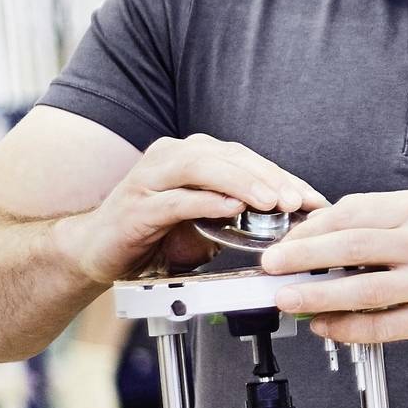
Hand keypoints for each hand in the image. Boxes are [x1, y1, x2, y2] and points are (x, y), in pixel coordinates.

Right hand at [52, 134, 328, 285]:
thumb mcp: (204, 224)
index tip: (313, 198)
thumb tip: (288, 222)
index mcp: (192, 156)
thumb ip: (238, 215)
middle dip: (269, 178)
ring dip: (242, 183)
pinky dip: (206, 202)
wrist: (94, 251)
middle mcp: (172, 157)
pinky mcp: (136, 206)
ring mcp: (151, 178)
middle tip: (298, 199)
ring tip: (270, 202)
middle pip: (230, 156)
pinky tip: (230, 210)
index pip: (246, 159)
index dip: (283, 177)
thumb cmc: (151, 235)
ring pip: (204, 168)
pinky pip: (176, 199)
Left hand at [262, 189, 407, 345]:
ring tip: (288, 299)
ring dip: (319, 295)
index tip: (287, 239)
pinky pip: (385, 326)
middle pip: (353, 245)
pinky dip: (350, 328)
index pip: (355, 212)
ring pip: (365, 289)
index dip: (313, 227)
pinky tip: (327, 326)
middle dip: (304, 256)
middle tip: (272, 266)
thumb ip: (384, 217)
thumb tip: (326, 230)